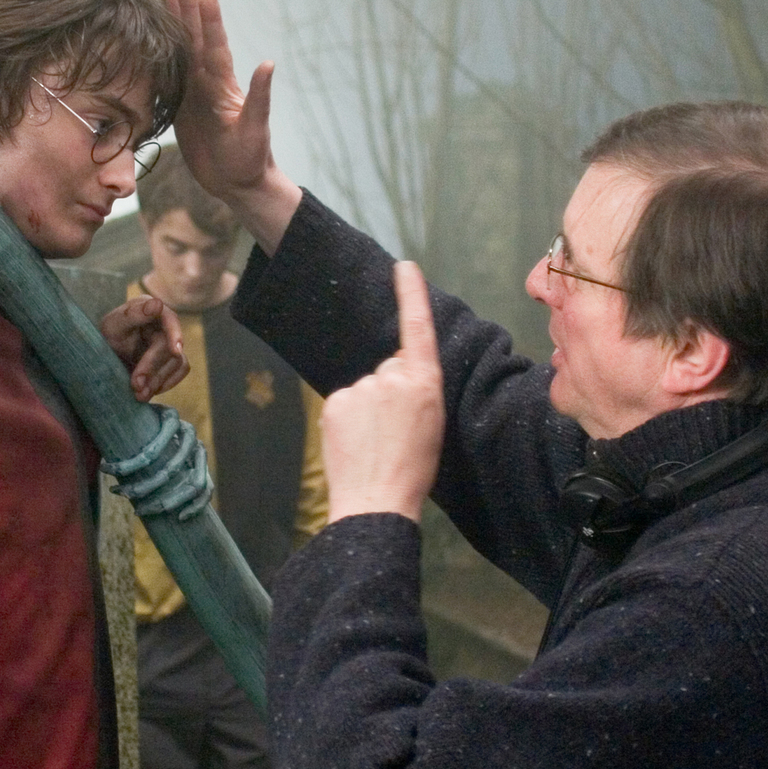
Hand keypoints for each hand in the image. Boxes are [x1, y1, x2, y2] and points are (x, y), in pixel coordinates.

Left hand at [100, 295, 187, 401]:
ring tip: (139, 395)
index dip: (175, 334)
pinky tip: (149, 392)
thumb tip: (157, 304)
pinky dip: (166, 383)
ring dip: (158, 380)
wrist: (106, 353)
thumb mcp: (113, 324)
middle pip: (169, 348)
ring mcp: (171, 341)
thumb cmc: (109, 334)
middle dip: (152, 368)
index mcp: (151, 308)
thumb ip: (133, 315)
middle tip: (136, 386)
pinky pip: (179, 371)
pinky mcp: (173, 359)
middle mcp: (165, 323)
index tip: (176, 350)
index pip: (169, 319)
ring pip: (177, 362)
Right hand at [160, 0, 302, 246]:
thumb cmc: (250, 160)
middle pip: (195, 38)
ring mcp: (195, 94)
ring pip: (181, 50)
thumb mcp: (255, 130)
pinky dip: (162, 53)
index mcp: (222, 86)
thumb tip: (268, 64)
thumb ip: (259, 99)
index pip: (213, 44)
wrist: (239, 185)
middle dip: (186, 7)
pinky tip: (154, 38)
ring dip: (174, 22)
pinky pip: (169, 74)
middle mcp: (208, 84)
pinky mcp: (182, 108)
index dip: (208, 16)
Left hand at [322, 261, 443, 522]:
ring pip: (367, 389)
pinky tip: (358, 444)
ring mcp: (360, 388)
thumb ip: (416, 390)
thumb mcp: (432, 423)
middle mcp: (391, 377)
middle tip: (397, 431)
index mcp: (424, 382)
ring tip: (377, 443)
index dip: (411, 295)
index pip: (416, 328)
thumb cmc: (413, 469)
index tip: (404, 267)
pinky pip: (346, 403)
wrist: (377, 501)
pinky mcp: (335, 402)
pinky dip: (351, 419)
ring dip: (370, 409)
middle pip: (390, 369)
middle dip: (392, 391)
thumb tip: (395, 376)